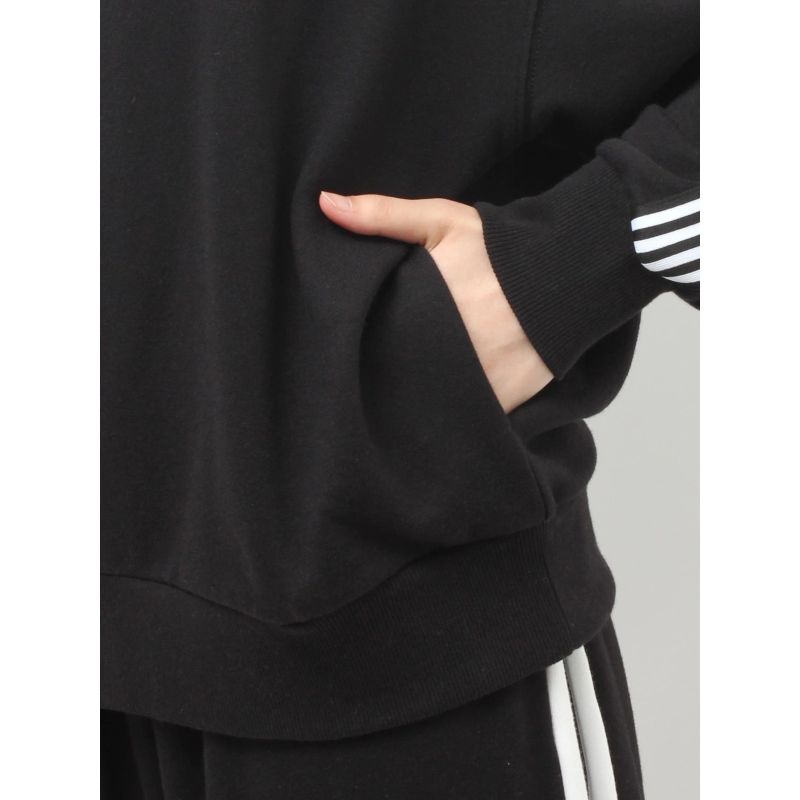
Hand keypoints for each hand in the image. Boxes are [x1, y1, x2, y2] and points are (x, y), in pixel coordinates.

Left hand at [319, 191, 552, 413]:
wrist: (568, 272)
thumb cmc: (499, 248)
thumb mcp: (440, 221)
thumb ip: (382, 215)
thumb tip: (323, 204)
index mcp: (418, 313)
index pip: (372, 345)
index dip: (361, 349)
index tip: (355, 348)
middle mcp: (443, 353)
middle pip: (398, 378)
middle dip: (390, 376)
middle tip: (390, 367)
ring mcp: (474, 383)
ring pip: (430, 403)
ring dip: (420, 400)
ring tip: (418, 386)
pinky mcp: (502, 403)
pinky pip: (468, 418)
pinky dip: (458, 413)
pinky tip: (449, 404)